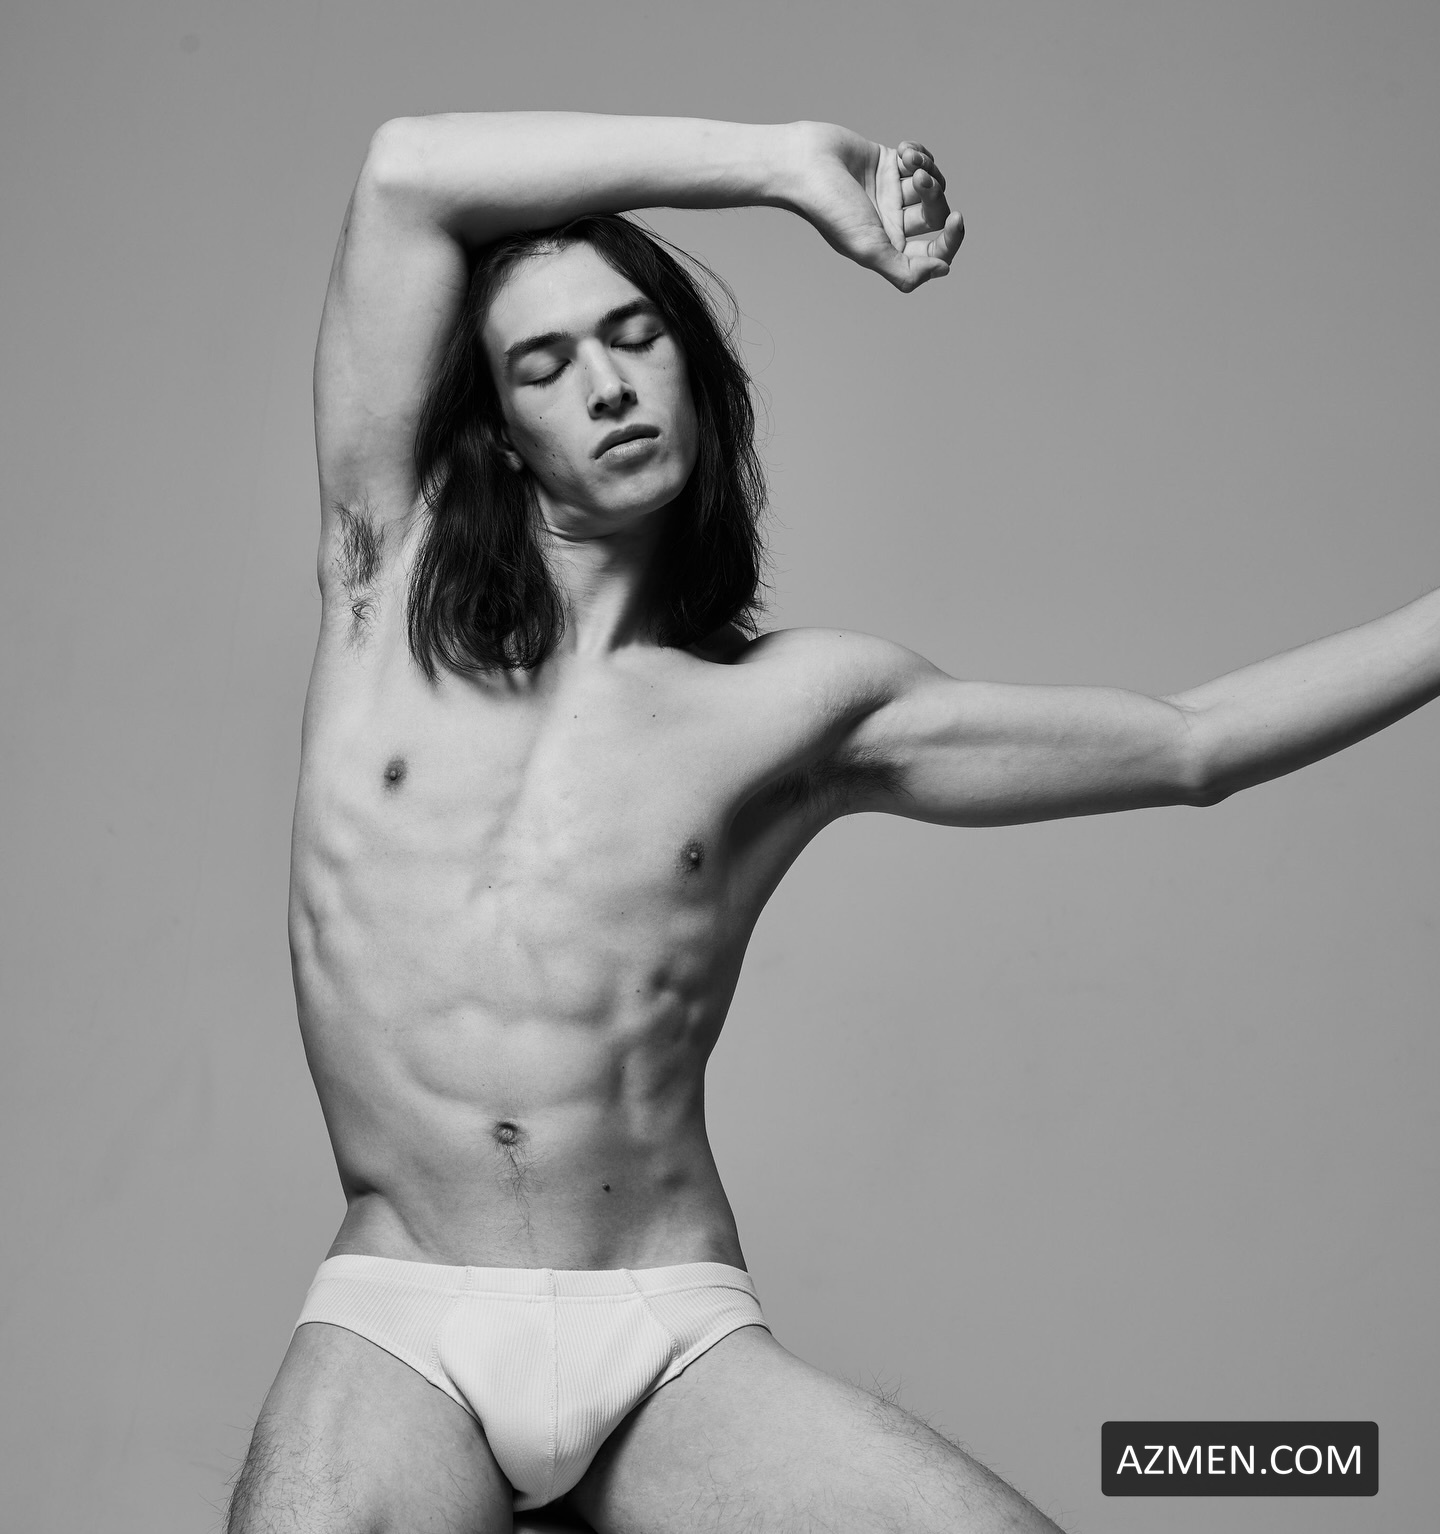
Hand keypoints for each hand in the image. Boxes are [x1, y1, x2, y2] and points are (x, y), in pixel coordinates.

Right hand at [788, 122, 963, 292]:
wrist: (803, 163)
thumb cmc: (829, 208)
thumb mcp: (868, 249)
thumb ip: (905, 270)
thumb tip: (943, 269)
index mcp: (888, 247)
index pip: (933, 252)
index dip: (951, 240)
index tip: (955, 220)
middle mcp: (891, 222)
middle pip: (935, 214)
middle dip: (934, 194)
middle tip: (918, 179)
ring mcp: (890, 192)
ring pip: (931, 184)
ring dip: (926, 168)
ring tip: (907, 159)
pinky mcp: (888, 163)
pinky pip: (920, 160)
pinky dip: (918, 153)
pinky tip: (904, 151)